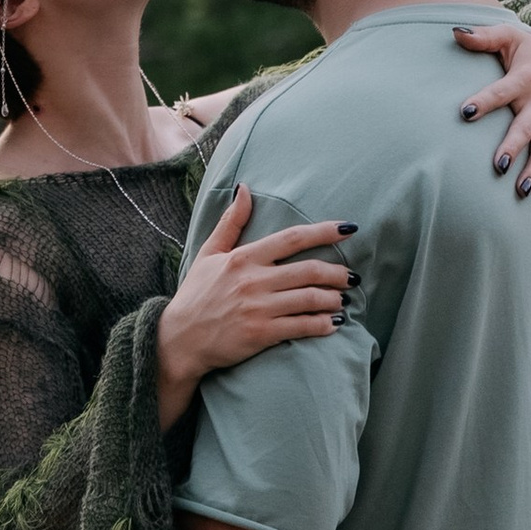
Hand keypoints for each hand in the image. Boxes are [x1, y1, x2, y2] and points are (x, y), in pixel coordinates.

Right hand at [156, 189, 352, 429]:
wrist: (179, 340)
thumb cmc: (196, 295)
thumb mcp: (209, 254)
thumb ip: (230, 222)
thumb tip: (244, 189)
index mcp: (243, 257)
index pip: (291, 239)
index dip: (324, 232)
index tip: (348, 228)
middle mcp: (253, 280)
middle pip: (308, 270)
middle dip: (337, 273)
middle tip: (351, 277)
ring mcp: (258, 308)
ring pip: (309, 299)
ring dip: (333, 299)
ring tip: (342, 300)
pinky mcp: (261, 334)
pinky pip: (301, 326)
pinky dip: (322, 325)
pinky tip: (333, 324)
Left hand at [453, 21, 530, 211]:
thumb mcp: (512, 37)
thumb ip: (484, 37)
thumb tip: (454, 33)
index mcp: (525, 79)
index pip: (501, 91)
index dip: (484, 101)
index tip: (465, 112)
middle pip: (527, 127)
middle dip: (514, 146)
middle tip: (499, 165)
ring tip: (521, 190)